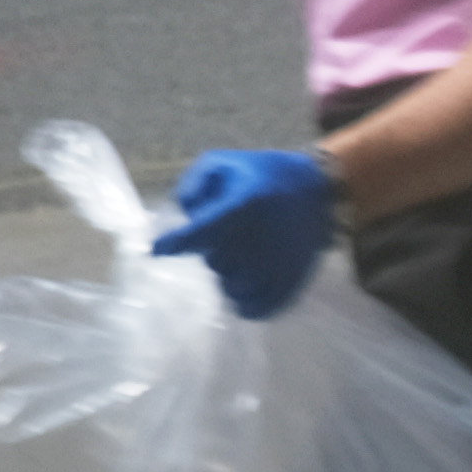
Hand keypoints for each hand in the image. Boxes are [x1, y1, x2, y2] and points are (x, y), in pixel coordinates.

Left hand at [155, 148, 342, 318]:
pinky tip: (245, 281)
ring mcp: (279, 266)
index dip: (177, 242)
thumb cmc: (263, 174)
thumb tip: (182, 218)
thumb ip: (193, 185)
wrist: (317, 190)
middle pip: (214, 261)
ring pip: (230, 287)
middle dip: (213, 249)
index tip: (154, 250)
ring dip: (227, 274)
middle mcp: (263, 238)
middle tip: (232, 231)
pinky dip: (243, 299)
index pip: (204, 230)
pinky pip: (253, 309)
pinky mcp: (290, 285)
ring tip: (242, 254)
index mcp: (247, 204)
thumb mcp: (223, 162)